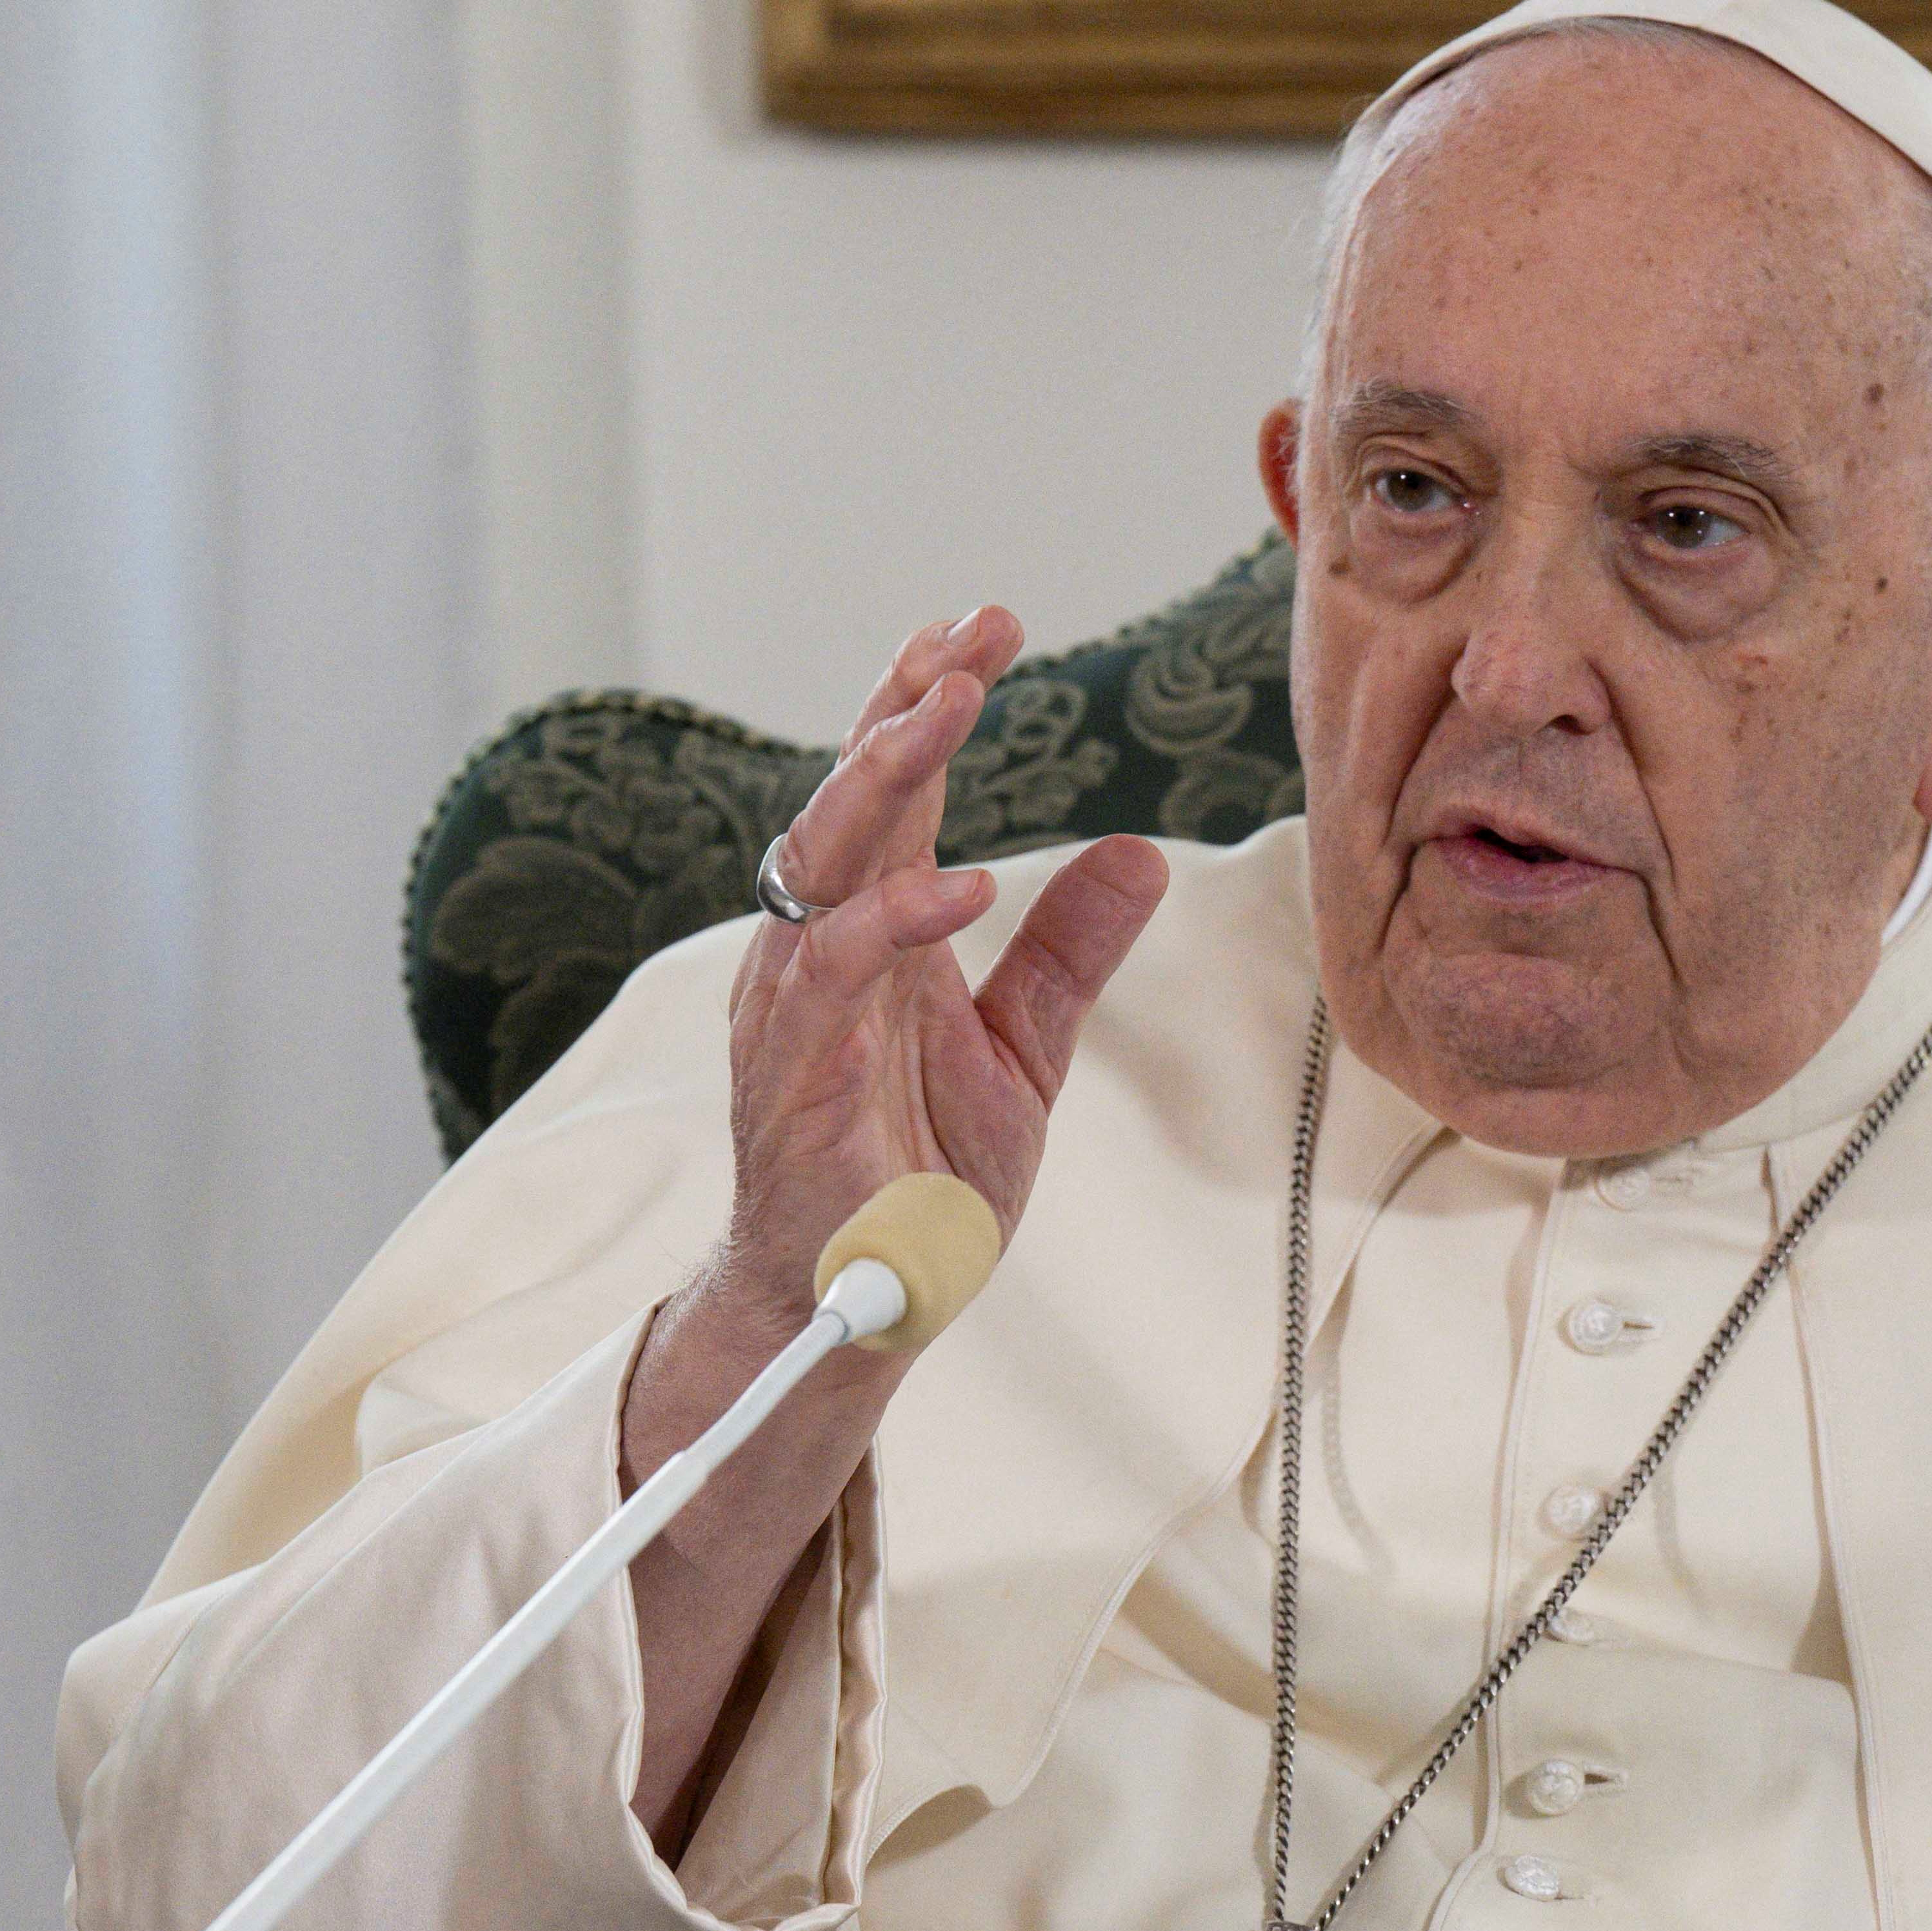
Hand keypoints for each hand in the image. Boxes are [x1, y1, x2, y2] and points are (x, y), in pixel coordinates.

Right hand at [705, 605, 1167, 1337]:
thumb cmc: (919, 1178)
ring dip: (885, 777)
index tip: (987, 626)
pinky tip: (961, 884)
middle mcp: (820, 952)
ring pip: (823, 861)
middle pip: (852, 800)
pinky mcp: (794, 1077)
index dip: (929, 703)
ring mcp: (796, 1009)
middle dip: (905, 706)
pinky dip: (892, 922)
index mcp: (873, 935)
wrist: (863, 1304)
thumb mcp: (1022, 1051)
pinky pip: (832, 977)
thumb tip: (1137, 853)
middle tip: (971, 631)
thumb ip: (1065, 952)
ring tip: (951, 704)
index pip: (897, 793)